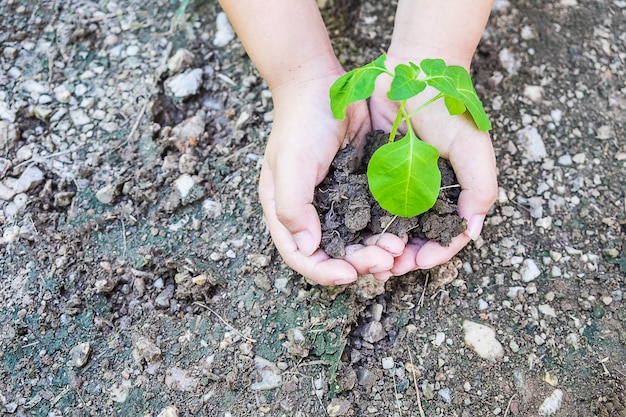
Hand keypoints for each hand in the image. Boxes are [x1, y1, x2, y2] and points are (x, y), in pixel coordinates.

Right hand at [259, 74, 405, 284]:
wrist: (323, 84)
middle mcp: (311, 212)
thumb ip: (292, 206)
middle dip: (358, 261)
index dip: (323, 271)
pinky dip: (386, 229)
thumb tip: (309, 248)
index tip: (349, 274)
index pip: (301, 255)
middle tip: (385, 259)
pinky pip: (373, 217)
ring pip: (356, 240)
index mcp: (286, 211)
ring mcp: (337, 201)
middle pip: (333, 253)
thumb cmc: (301, 123)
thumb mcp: (290, 164)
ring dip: (376, 249)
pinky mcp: (359, 189)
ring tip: (397, 249)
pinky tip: (403, 234)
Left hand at [369, 57, 497, 273]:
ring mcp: (398, 186)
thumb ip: (480, 188)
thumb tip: (473, 231)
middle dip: (403, 257)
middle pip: (415, 238)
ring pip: (390, 228)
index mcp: (450, 193)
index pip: (446, 234)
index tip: (420, 261)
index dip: (435, 252)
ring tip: (371, 260)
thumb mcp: (472, 148)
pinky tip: (354, 236)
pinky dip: (363, 224)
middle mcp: (424, 194)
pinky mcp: (373, 175)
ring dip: (381, 246)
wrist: (413, 75)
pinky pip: (367, 205)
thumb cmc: (449, 110)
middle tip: (388, 268)